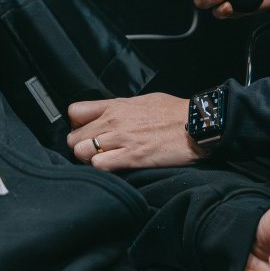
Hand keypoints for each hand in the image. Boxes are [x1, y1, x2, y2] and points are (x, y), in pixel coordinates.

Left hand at [67, 94, 202, 169]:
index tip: (85, 131)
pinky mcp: (132, 157)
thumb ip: (122, 109)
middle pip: (73, 137)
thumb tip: (112, 115)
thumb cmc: (174, 112)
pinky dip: (101, 168)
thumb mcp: (143, 101)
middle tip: (94, 152)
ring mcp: (121, 138)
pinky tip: (112, 167)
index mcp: (115, 106)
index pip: (75, 111)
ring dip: (88, 160)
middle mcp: (113, 121)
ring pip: (81, 151)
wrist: (196, 123)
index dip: (76, 124)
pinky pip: (99, 165)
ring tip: (102, 161)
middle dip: (80, 147)